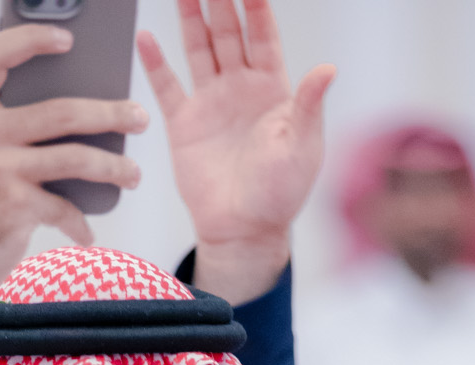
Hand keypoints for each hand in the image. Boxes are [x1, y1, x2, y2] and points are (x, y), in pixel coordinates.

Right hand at [0, 25, 147, 364]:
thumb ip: (3, 135)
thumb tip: (68, 125)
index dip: (30, 40)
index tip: (67, 41)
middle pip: (60, 110)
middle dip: (109, 113)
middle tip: (139, 117)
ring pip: (74, 156)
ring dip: (113, 165)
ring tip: (132, 173)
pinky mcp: (14, 206)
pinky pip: (64, 207)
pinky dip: (80, 223)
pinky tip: (87, 233)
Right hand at [138, 0, 333, 305]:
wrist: (243, 232)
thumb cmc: (279, 196)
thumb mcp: (302, 147)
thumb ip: (309, 105)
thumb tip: (328, 70)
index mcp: (272, 90)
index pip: (263, 34)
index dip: (255, 5)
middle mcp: (240, 89)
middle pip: (229, 31)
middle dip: (220, 0)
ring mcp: (211, 103)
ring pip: (199, 48)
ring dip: (190, 17)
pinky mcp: (185, 124)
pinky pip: (167, 87)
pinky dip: (155, 63)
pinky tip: (146, 38)